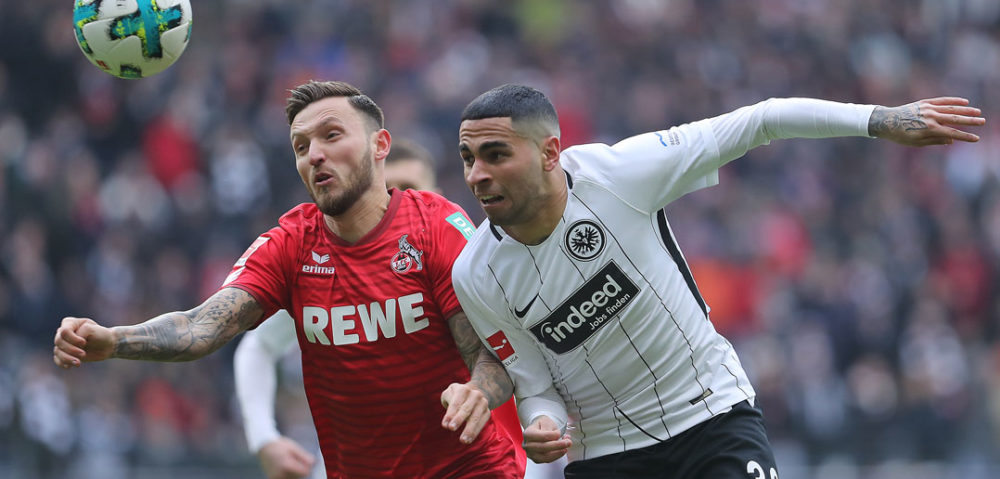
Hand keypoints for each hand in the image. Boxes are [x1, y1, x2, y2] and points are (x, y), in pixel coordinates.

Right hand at [53, 317, 114, 367]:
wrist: (107, 345)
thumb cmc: (100, 335)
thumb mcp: (93, 330)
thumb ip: (80, 333)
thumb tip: (70, 344)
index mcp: (70, 323)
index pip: (64, 331)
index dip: (72, 339)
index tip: (84, 342)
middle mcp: (63, 332)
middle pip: (59, 341)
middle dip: (70, 349)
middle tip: (83, 354)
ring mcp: (63, 343)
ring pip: (57, 351)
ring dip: (67, 358)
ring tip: (78, 363)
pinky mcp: (65, 353)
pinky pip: (57, 359)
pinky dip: (62, 363)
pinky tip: (69, 367)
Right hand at [258, 436, 315, 478]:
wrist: (264, 447)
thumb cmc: (279, 445)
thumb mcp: (293, 448)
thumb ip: (304, 457)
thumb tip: (314, 463)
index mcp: (286, 465)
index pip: (305, 473)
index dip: (308, 467)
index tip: (307, 461)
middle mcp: (280, 474)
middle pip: (299, 477)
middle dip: (301, 469)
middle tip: (295, 459)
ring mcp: (276, 478)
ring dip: (295, 473)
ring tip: (289, 462)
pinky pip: (287, 478)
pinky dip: (289, 475)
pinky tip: (286, 467)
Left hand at [440, 382, 490, 443]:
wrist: (474, 393)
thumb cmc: (456, 397)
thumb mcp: (449, 395)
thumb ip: (447, 404)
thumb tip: (447, 423)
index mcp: (463, 390)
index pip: (456, 403)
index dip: (450, 414)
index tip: (445, 425)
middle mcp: (475, 395)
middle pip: (466, 409)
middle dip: (459, 419)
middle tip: (451, 428)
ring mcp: (483, 403)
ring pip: (475, 417)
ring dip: (469, 430)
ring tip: (463, 440)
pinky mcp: (487, 412)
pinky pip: (482, 423)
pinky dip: (475, 432)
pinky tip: (469, 440)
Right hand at [523, 415, 570, 463]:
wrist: (538, 430)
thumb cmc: (542, 425)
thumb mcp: (545, 421)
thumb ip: (550, 428)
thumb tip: (556, 437)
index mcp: (528, 433)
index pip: (542, 436)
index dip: (553, 435)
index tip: (559, 433)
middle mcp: (527, 445)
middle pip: (543, 447)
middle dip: (558, 445)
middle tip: (568, 442)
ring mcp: (531, 453)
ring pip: (545, 456)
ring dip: (558, 452)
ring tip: (566, 447)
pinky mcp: (536, 459)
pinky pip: (547, 460)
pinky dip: (556, 456)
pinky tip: (561, 451)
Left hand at [869, 97, 984, 145]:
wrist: (886, 121)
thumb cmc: (900, 135)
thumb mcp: (916, 143)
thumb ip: (935, 141)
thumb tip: (951, 141)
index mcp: (929, 129)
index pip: (952, 133)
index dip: (965, 136)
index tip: (976, 138)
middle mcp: (930, 117)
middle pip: (955, 119)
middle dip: (970, 121)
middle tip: (983, 122)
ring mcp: (928, 108)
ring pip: (951, 108)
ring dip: (966, 109)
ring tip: (978, 112)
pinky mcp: (924, 102)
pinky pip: (942, 100)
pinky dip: (954, 100)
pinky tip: (964, 101)